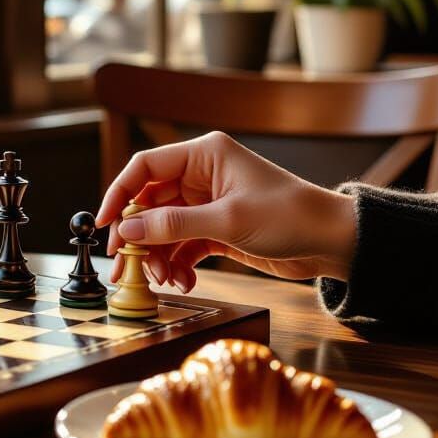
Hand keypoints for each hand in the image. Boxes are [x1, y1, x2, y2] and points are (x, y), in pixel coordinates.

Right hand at [95, 132, 357, 291]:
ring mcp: (208, 204)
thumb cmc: (290, 215)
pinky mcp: (216, 229)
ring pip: (164, 229)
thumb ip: (174, 225)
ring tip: (163, 280)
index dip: (119, 193)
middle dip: (137, 236)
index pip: (145, 167)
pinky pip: (183, 245)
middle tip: (124, 264)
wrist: (333, 242)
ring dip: (158, 256)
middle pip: (150, 203)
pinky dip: (178, 264)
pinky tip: (182, 281)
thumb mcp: (228, 220)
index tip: (105, 224)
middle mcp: (201, 176)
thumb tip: (128, 230)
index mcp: (203, 156)